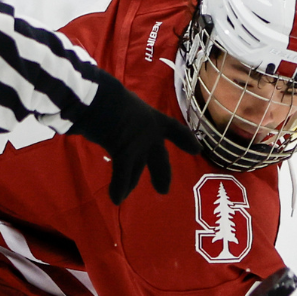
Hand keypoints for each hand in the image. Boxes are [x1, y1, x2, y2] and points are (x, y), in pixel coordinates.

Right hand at [68, 73, 201, 203]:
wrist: (99, 96)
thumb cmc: (107, 95)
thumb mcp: (121, 104)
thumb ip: (121, 117)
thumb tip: (107, 122)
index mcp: (153, 118)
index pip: (174, 129)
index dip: (186, 140)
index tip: (197, 150)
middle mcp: (151, 135)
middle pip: (160, 160)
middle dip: (162, 175)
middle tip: (163, 190)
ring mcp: (140, 146)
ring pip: (135, 171)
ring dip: (130, 184)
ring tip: (126, 195)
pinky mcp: (125, 155)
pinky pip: (121, 176)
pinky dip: (118, 188)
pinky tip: (116, 199)